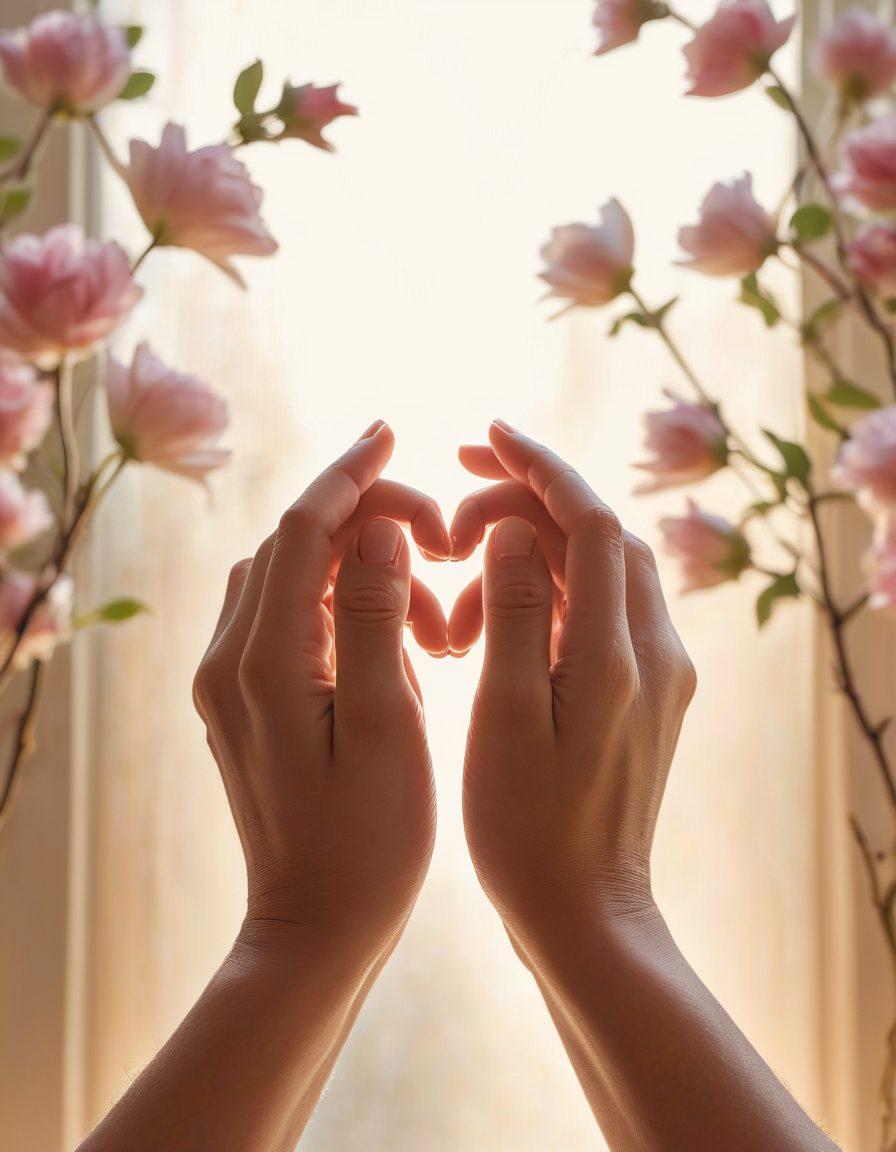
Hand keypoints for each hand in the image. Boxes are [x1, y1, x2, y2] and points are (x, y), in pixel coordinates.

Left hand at [192, 421, 448, 970]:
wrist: (314, 926)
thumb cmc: (366, 840)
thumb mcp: (384, 727)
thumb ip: (372, 618)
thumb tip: (376, 526)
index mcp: (260, 660)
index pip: (300, 529)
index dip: (349, 474)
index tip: (393, 431)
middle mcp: (229, 658)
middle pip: (292, 543)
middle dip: (369, 520)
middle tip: (446, 540)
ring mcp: (231, 679)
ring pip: (293, 577)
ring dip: (362, 566)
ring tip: (434, 616)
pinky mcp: (245, 698)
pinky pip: (290, 616)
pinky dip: (345, 602)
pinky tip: (399, 639)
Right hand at [451, 421, 696, 944]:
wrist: (585, 911)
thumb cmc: (529, 829)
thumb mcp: (506, 718)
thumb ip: (517, 613)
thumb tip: (517, 529)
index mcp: (621, 654)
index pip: (592, 522)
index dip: (539, 468)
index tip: (484, 435)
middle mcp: (655, 651)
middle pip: (599, 536)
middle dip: (524, 506)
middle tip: (446, 521)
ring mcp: (657, 672)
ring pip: (596, 573)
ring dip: (525, 562)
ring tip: (452, 616)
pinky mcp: (645, 692)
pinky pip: (597, 613)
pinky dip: (543, 600)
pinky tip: (487, 634)